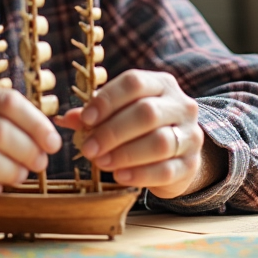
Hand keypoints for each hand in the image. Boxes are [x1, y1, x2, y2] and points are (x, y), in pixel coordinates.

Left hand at [53, 70, 214, 198]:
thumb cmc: (141, 129)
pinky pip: (166, 170)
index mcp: (161, 84)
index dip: (107, 100)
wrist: (178, 155)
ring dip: (125, 154)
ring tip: (101, 162)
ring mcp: (191, 135)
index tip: (86, 119)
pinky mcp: (191, 164)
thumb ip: (95, 115)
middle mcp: (181, 105)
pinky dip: (139, 174)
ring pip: (160, 142)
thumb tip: (66, 119)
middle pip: (147, 113)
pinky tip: (119, 175)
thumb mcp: (121, 114)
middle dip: (112, 132)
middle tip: (88, 148)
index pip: (134, 82)